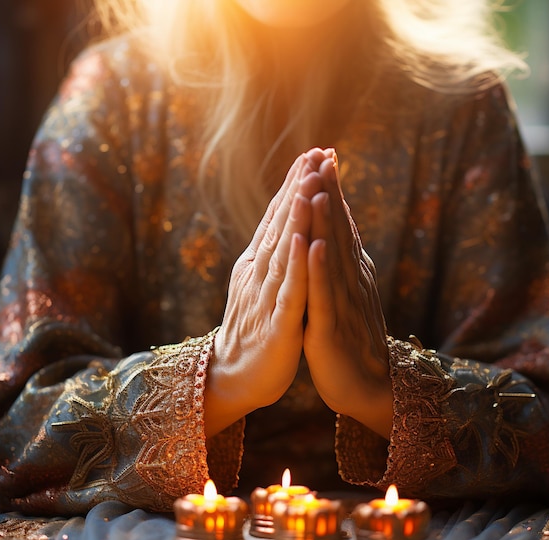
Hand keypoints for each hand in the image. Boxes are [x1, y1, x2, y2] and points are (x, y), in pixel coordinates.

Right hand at [205, 151, 325, 435]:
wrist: (234, 376)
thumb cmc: (254, 330)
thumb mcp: (262, 286)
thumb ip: (272, 256)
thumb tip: (284, 225)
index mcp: (259, 266)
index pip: (277, 220)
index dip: (293, 186)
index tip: (311, 155)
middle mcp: (259, 276)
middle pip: (280, 227)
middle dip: (298, 188)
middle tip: (314, 153)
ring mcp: (267, 300)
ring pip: (284, 254)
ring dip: (297, 219)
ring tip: (309, 185)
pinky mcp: (277, 327)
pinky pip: (289, 294)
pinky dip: (297, 268)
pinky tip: (306, 244)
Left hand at [304, 150, 392, 437]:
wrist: (369, 388)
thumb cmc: (354, 341)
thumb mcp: (347, 296)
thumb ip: (343, 265)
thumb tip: (336, 233)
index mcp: (350, 274)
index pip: (340, 226)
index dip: (332, 191)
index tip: (322, 156)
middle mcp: (350, 282)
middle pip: (338, 231)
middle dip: (329, 192)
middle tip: (322, 154)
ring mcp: (342, 304)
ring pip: (332, 257)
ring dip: (326, 221)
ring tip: (318, 185)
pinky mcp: (331, 330)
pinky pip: (324, 297)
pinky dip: (320, 270)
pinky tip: (315, 244)